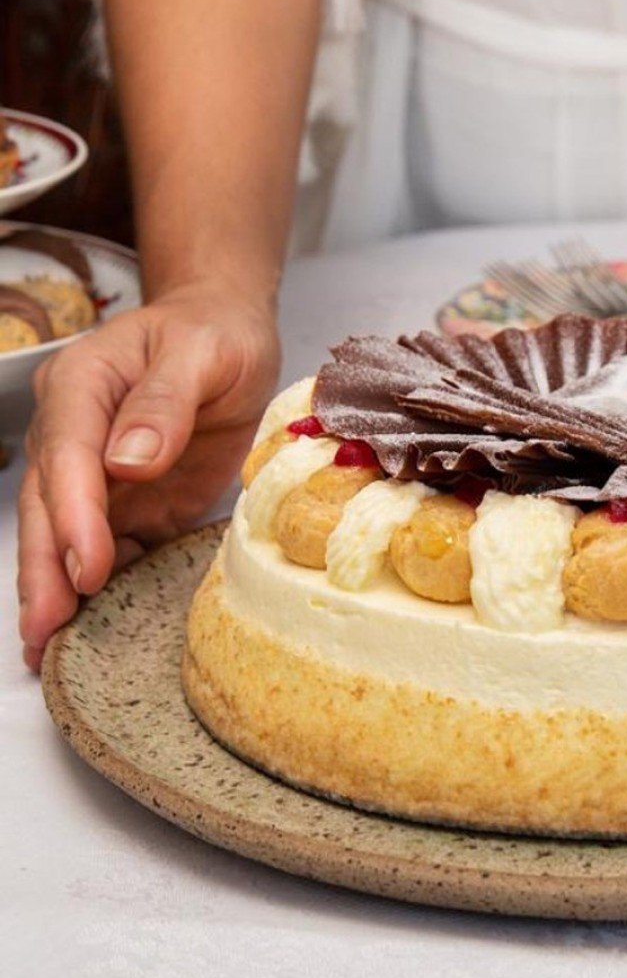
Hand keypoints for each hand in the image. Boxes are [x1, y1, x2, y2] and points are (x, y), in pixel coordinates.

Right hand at [19, 285, 279, 671]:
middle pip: (49, 505)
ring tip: (47, 647)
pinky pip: (107, 546)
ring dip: (56, 588)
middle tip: (46, 629)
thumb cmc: (215, 332)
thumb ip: (166, 401)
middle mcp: (75, 432)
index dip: (73, 515)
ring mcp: (96, 471)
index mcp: (82, 386)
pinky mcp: (128, 500)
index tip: (87, 566)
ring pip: (65, 534)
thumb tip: (128, 460)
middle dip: (46, 568)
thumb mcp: (203, 351)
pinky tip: (92, 630)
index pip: (67, 456)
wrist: (228, 330)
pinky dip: (98, 587)